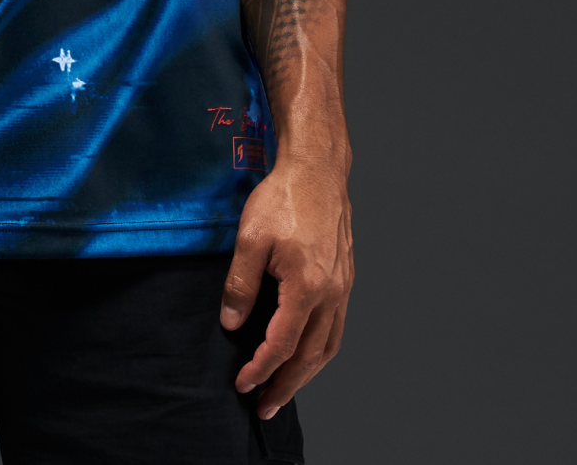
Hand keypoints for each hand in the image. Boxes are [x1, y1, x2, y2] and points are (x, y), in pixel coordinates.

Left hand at [220, 158, 352, 419]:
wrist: (317, 169)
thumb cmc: (284, 198)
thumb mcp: (250, 238)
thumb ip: (240, 284)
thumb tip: (231, 323)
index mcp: (307, 287)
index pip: (282, 344)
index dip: (260, 369)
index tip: (241, 383)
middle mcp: (331, 293)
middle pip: (310, 356)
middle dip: (286, 386)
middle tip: (265, 407)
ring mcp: (342, 287)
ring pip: (328, 346)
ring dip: (306, 374)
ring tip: (284, 390)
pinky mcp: (344, 277)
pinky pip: (336, 327)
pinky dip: (320, 350)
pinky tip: (306, 352)